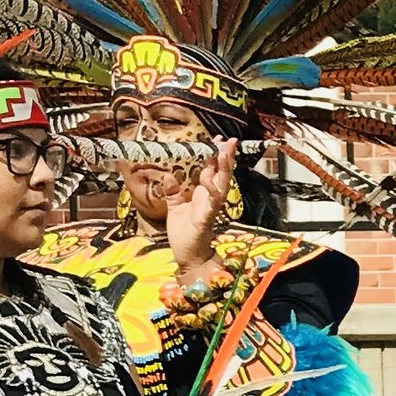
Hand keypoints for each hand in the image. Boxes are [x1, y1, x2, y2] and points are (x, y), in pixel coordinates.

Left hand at [164, 140, 239, 282]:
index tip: (215, 140)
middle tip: (229, 141)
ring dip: (224, 170)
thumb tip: (167, 175)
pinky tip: (212, 183)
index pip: (211, 170)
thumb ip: (172, 190)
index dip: (214, 155)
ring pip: (221, 185)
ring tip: (225, 154)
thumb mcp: (174, 206)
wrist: (187, 255)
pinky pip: (212, 204)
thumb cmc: (183, 232)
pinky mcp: (206, 218)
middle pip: (221, 174)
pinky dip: (213, 194)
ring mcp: (210, 208)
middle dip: (226, 157)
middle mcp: (210, 198)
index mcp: (203, 194)